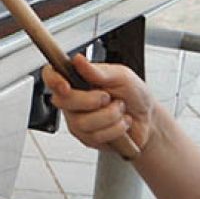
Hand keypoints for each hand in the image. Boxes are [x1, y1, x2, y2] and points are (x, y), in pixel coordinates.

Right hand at [43, 55, 157, 151]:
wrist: (148, 120)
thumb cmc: (133, 95)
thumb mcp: (121, 76)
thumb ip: (98, 71)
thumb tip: (78, 60)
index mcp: (76, 80)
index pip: (51, 76)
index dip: (53, 80)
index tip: (65, 85)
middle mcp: (72, 101)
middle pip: (64, 101)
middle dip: (91, 100)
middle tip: (108, 97)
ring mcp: (77, 120)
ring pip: (83, 122)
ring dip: (110, 116)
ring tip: (119, 111)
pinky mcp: (87, 138)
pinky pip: (96, 135)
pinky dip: (116, 128)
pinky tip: (121, 123)